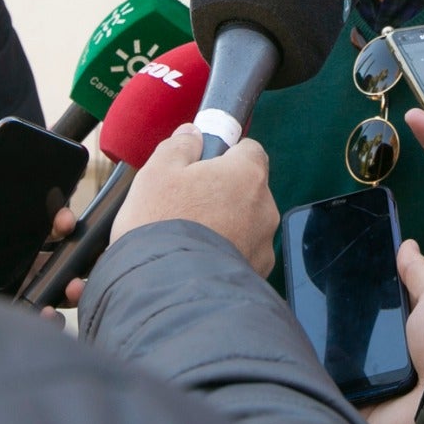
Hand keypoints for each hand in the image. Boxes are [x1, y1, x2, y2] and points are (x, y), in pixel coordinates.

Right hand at [111, 127, 278, 276]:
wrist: (166, 288)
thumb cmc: (161, 223)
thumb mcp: (157, 172)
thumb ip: (179, 146)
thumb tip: (193, 134)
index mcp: (247, 174)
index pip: (250, 150)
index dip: (226, 154)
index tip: (203, 164)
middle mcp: (265, 207)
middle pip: (248, 189)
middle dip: (223, 193)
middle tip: (187, 203)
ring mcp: (264, 244)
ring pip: (246, 223)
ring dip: (227, 225)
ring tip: (189, 236)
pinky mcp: (257, 274)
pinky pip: (242, 254)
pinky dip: (226, 253)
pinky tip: (197, 260)